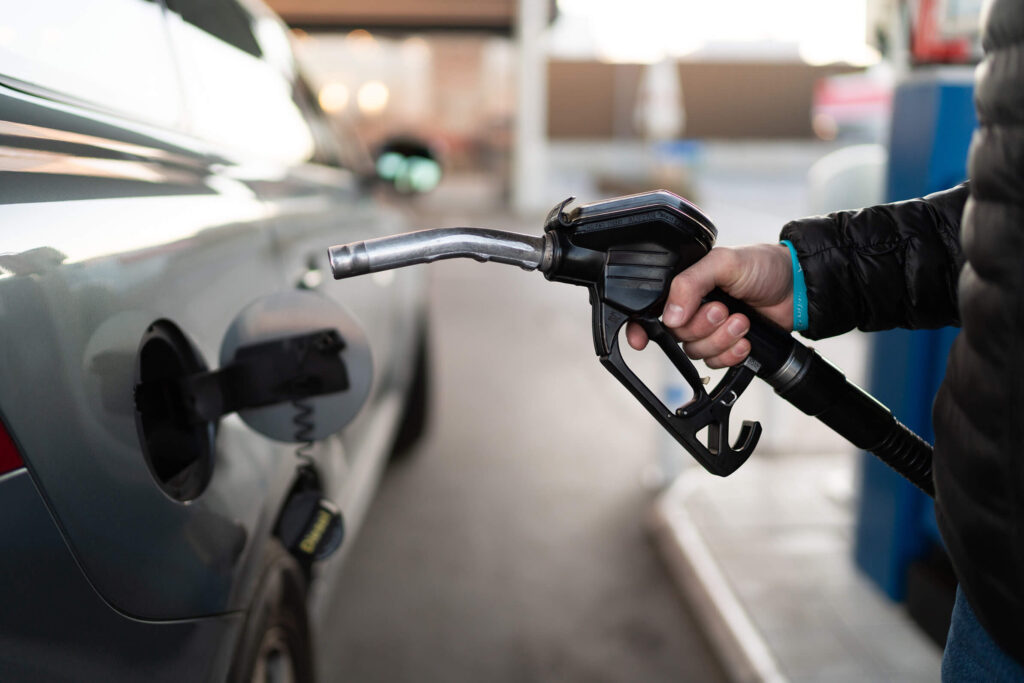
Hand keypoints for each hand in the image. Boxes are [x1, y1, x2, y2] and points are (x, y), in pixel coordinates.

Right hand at [626, 244, 793, 367]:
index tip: (641, 340)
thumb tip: (671, 315)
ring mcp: (710, 329)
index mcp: (684, 285)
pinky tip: (745, 339)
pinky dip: (731, 354)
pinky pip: (716, 363)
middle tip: (724, 309)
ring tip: (742, 321)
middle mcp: (692, 308)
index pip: (650, 309)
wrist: (797, 288)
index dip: (640, 327)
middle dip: (703, 327)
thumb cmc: (763, 266)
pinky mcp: (727, 346)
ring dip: (721, 340)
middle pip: (676, 335)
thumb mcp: (723, 262)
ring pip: (696, 351)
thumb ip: (690, 283)